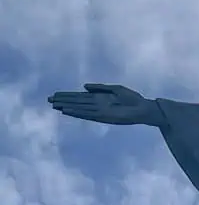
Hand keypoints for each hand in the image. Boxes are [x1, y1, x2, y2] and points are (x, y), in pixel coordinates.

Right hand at [47, 83, 164, 126]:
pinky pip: (87, 114)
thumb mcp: (115, 89)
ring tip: (54, 105)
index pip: (80, 97)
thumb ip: (100, 88)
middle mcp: (97, 105)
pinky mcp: (104, 117)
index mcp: (100, 98)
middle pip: (77, 102)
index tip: (55, 94)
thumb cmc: (133, 99)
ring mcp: (100, 111)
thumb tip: (84, 87)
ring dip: (67, 106)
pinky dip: (77, 112)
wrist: (144, 108)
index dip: (68, 96)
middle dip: (63, 101)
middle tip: (49, 100)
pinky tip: (67, 110)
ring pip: (79, 108)